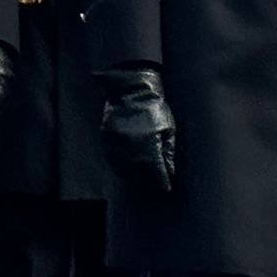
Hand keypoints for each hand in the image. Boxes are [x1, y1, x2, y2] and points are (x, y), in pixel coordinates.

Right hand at [97, 68, 176, 194]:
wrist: (131, 90)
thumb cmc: (154, 107)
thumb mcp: (168, 128)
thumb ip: (168, 151)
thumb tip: (169, 171)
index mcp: (148, 145)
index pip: (156, 172)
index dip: (162, 182)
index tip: (166, 187)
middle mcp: (131, 148)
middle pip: (141, 175)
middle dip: (150, 182)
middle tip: (156, 185)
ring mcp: (116, 145)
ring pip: (125, 170)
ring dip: (135, 177)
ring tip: (143, 180)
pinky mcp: (107, 140)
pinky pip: (113, 160)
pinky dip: (121, 168)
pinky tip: (128, 170)